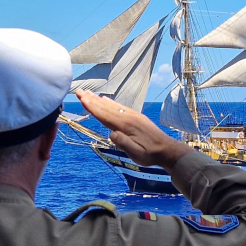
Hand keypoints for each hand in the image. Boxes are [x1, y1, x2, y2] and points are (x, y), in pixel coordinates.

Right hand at [76, 89, 191, 169]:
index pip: (104, 115)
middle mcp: (128, 117)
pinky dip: (111, 103)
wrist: (167, 150)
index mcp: (125, 126)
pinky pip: (120, 107)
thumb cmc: (150, 154)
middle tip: (79, 91)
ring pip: (112, 106)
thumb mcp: (136, 154)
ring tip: (88, 93)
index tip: (81, 98)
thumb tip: (112, 134)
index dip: (92, 107)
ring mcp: (133, 116)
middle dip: (91, 99)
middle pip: (106, 107)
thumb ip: (124, 143)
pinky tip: (106, 100)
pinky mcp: (137, 117)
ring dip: (99, 99)